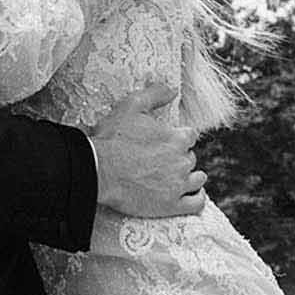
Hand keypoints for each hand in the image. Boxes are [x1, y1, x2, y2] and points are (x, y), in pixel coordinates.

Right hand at [91, 83, 206, 219]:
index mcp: (176, 138)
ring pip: (197, 178)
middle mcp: (182, 161)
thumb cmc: (112, 138)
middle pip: (191, 157)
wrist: (97, 171)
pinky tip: (189, 195)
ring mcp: (178, 185)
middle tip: (161, 160)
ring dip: (190, 176)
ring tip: (175, 177)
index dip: (178, 137)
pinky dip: (196, 198)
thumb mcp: (131, 106)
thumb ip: (155, 94)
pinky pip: (196, 203)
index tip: (166, 141)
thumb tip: (173, 89)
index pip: (190, 135)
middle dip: (179, 157)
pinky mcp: (171, 205)